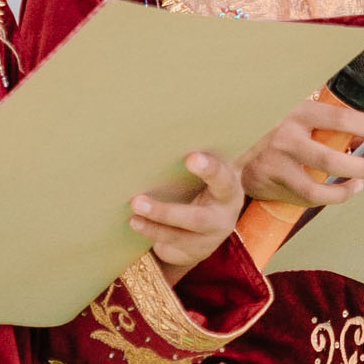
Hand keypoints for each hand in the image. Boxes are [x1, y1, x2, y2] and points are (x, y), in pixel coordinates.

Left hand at [130, 151, 245, 276]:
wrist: (210, 226)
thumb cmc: (204, 187)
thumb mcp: (210, 172)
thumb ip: (205, 155)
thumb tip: (192, 112)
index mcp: (229, 187)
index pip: (224, 177)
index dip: (210, 169)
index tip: (191, 158)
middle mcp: (224, 215)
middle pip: (199, 218)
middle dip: (169, 212)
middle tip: (138, 200)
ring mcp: (210, 237)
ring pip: (182, 234)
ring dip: (156, 221)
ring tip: (134, 206)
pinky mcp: (196, 251)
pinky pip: (172, 244)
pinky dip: (151, 231)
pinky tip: (134, 221)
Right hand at [237, 93, 363, 208]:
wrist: (221, 141)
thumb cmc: (263, 120)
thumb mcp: (286, 103)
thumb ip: (315, 111)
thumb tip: (356, 121)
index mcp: (294, 112)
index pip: (339, 118)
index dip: (363, 124)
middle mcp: (285, 139)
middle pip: (333, 160)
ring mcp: (275, 166)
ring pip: (316, 190)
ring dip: (343, 192)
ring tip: (359, 186)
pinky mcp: (266, 185)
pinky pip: (300, 198)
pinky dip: (321, 198)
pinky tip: (334, 192)